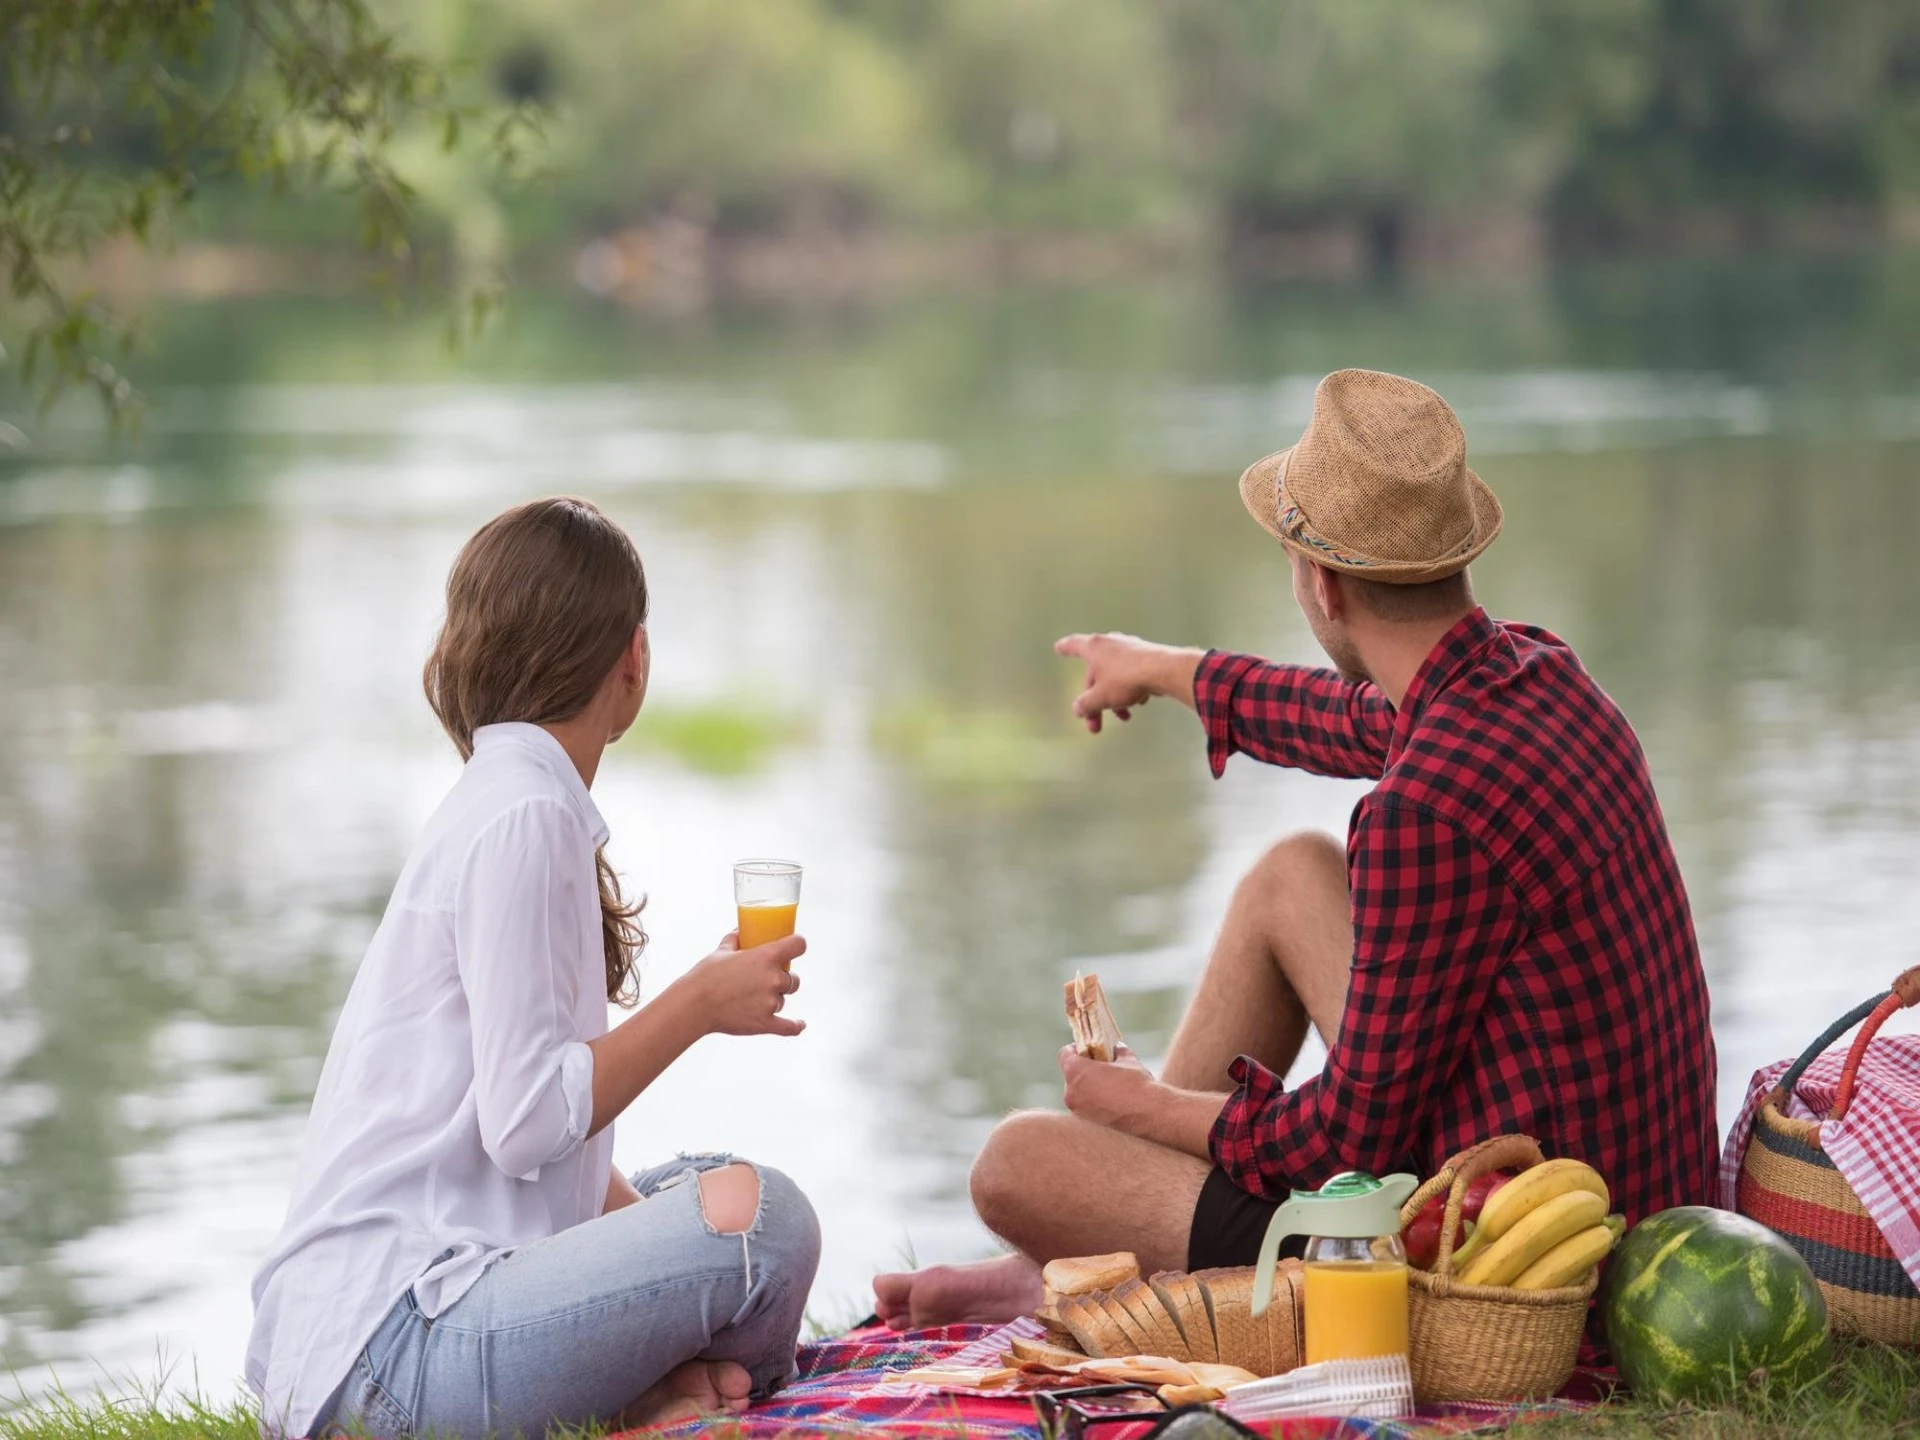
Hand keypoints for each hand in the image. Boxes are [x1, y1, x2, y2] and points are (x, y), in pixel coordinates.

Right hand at [686, 931, 805, 1037]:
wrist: (694, 1005)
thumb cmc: (705, 976)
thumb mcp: (721, 951)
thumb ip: (735, 940)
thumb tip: (739, 932)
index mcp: (766, 957)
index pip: (798, 945)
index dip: (797, 945)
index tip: (795, 947)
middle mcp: (773, 979)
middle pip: (793, 978)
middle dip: (782, 978)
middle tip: (765, 979)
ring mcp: (771, 1002)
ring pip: (784, 999)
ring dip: (774, 998)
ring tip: (752, 998)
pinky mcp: (765, 1023)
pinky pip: (788, 1027)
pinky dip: (795, 1026)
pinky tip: (800, 1024)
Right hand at [1054, 633, 1202, 733]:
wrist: (1164, 671)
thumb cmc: (1125, 680)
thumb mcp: (1099, 698)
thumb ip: (1085, 705)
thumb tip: (1078, 709)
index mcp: (1094, 648)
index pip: (1074, 645)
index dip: (1065, 648)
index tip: (1058, 648)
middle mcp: (1111, 643)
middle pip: (1096, 673)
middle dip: (1096, 700)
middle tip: (1096, 725)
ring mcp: (1131, 648)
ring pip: (1115, 676)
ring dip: (1115, 698)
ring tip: (1125, 716)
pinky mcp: (1148, 656)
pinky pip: (1132, 675)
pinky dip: (1131, 689)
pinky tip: (1139, 702)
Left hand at [1059, 1044, 1159, 1130]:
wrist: (1152, 1116)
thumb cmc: (1138, 1085)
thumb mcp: (1128, 1062)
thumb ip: (1118, 1052)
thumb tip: (1117, 1048)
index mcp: (1076, 1072)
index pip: (1065, 1055)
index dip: (1076, 1050)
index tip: (1088, 1051)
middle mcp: (1070, 1093)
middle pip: (1070, 1076)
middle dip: (1084, 1072)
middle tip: (1100, 1071)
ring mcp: (1076, 1112)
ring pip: (1077, 1095)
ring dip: (1088, 1091)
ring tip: (1108, 1090)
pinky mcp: (1086, 1127)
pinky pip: (1084, 1111)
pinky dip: (1093, 1107)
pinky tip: (1110, 1106)